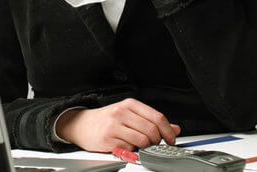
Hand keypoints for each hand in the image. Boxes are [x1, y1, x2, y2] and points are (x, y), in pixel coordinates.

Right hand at [55, 98, 181, 152]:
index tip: (171, 139)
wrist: (81, 124)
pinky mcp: (108, 139)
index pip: (157, 117)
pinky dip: (132, 151)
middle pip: (151, 130)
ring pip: (142, 140)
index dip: (168, 131)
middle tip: (155, 145)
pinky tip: (128, 147)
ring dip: (145, 147)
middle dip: (157, 141)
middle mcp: (123, 112)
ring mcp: (115, 125)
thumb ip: (151, 120)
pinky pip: (129, 148)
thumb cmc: (106, 119)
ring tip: (140, 146)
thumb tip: (175, 129)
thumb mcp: (129, 114)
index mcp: (130, 104)